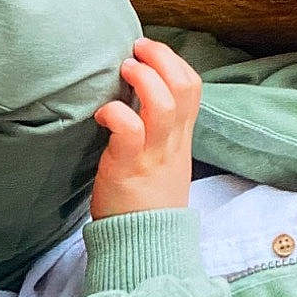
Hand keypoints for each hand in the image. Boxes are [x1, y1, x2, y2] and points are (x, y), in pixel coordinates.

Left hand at [91, 38, 201, 218]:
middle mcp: (173, 143)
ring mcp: (153, 155)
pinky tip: (102, 113)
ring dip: (142, 78)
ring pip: (162, 103)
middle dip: (161, 58)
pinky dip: (115, 112)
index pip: (194, 88)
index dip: (174, 62)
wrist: (145, 246)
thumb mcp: (164, 162)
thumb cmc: (147, 203)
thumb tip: (137, 101)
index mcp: (181, 139)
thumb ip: (158, 132)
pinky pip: (129, 130)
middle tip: (136, 49)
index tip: (150, 53)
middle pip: (184, 87)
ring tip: (124, 70)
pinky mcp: (128, 168)